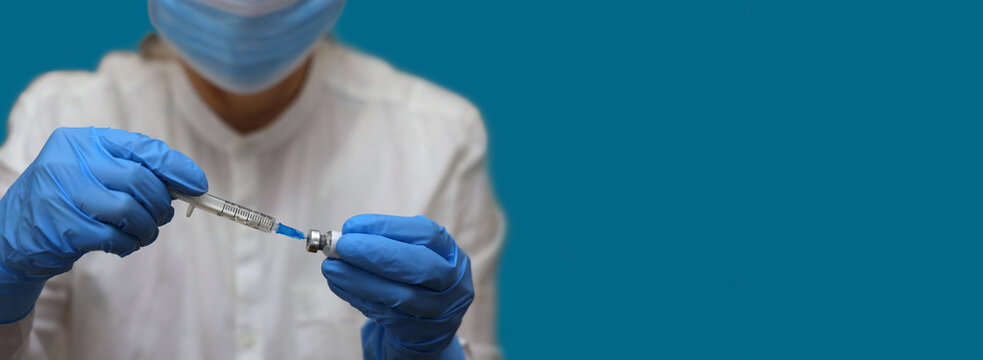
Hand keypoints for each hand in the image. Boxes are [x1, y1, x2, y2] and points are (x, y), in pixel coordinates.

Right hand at [0, 127, 206, 321]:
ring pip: (130, 210)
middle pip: (139, 180)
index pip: (141, 147)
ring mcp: (62, 194)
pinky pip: (114, 237)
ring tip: (144, 233)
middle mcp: (69, 162)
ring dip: (147, 228)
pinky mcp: (61, 228)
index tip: (197, 184)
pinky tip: (123, 244)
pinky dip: (128, 244)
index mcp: (82, 141)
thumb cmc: (67, 199)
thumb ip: (132, 171)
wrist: (12, 235)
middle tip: (164, 216)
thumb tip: (183, 183)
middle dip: (160, 203)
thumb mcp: (94, 173)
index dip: (175, 166)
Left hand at [322, 215, 473, 358]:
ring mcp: (438, 312)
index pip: (426, 235)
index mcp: (452, 255)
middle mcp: (452, 284)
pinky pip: (384, 315)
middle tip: (342, 246)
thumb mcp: (413, 254)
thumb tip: (346, 235)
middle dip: (376, 254)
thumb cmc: (416, 278)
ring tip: (331, 267)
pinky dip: (357, 297)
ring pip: (398, 297)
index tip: (352, 225)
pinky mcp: (418, 333)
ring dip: (359, 279)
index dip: (388, 228)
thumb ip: (387, 241)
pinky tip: (339, 284)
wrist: (430, 323)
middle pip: (419, 267)